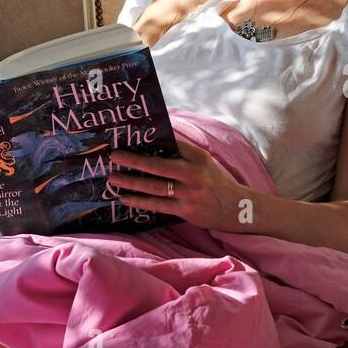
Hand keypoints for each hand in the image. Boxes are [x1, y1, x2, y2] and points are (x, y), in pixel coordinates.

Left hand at [109, 139, 251, 230]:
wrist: (234, 207)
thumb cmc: (212, 181)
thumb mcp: (203, 162)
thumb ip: (182, 153)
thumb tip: (153, 145)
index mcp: (198, 157)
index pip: (173, 145)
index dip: (151, 141)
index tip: (130, 137)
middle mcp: (194, 174)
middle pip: (159, 166)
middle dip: (134, 161)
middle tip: (114, 156)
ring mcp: (189, 193)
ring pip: (155, 187)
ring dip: (132, 182)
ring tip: (113, 178)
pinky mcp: (185, 210)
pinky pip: (158, 205)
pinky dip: (140, 201)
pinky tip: (125, 197)